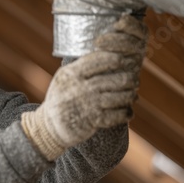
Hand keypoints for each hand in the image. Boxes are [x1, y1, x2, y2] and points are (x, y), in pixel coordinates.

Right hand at [21, 14, 147, 160]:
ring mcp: (86, 105)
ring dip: (130, 96)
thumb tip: (107, 55)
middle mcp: (78, 88)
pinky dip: (126, 113)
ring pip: (118, 97)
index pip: (97, 60)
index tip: (124, 60)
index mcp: (70, 74)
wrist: (49, 126)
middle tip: (134, 80)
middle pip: (113, 79)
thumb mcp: (63, 79)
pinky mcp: (93, 121)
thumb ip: (80, 68)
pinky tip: (128, 111)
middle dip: (128, 79)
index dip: (114, 58)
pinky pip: (117, 115)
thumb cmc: (61, 98)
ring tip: (133, 95)